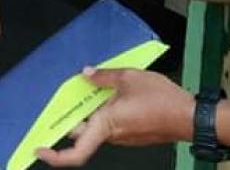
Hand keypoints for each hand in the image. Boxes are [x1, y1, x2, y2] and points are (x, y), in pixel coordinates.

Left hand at [37, 68, 195, 167]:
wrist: (190, 116)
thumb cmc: (162, 100)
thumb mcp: (129, 77)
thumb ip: (104, 76)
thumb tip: (87, 73)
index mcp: (106, 125)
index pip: (75, 152)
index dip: (55, 156)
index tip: (39, 148)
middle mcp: (112, 136)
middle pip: (83, 134)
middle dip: (73, 118)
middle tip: (65, 101)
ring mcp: (123, 137)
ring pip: (98, 127)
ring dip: (92, 112)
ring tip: (94, 87)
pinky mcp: (134, 134)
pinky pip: (112, 124)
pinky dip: (107, 111)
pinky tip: (113, 94)